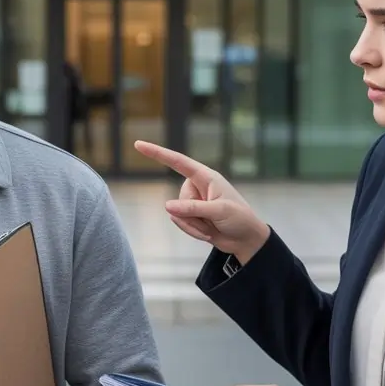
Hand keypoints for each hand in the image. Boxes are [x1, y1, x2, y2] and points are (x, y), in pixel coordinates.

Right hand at [133, 140, 270, 262]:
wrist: (246, 240)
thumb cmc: (239, 219)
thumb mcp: (219, 211)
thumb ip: (193, 208)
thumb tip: (167, 207)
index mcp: (206, 177)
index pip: (177, 162)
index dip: (157, 153)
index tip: (138, 145)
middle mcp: (197, 187)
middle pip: (177, 200)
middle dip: (191, 215)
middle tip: (213, 220)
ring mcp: (193, 202)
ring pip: (176, 214)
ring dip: (193, 225)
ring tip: (212, 227)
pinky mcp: (191, 216)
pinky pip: (180, 223)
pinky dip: (193, 231)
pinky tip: (208, 233)